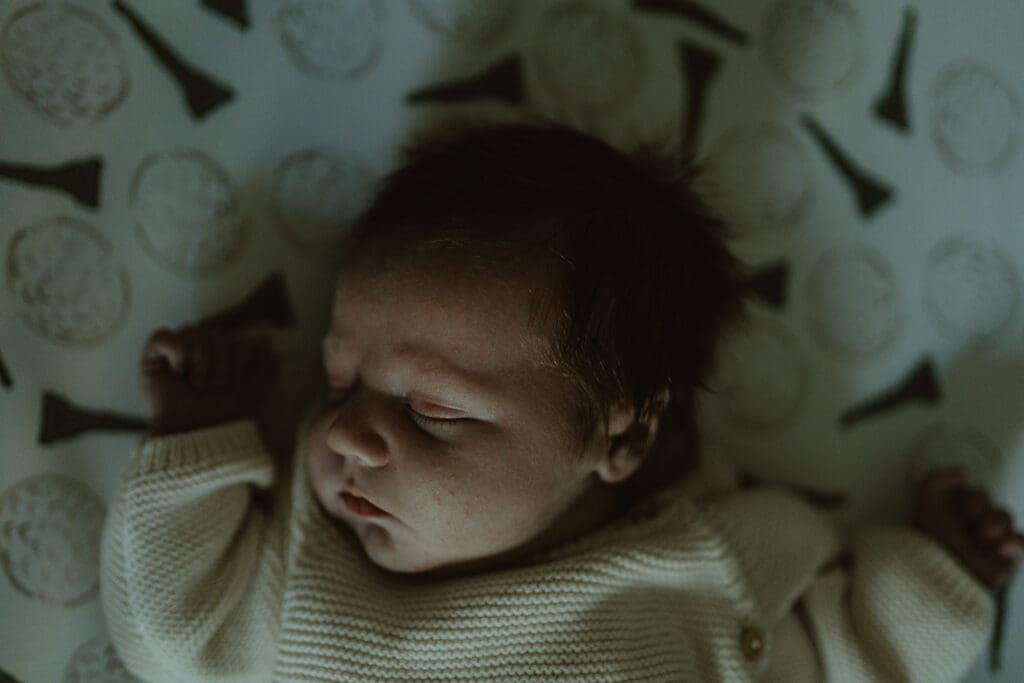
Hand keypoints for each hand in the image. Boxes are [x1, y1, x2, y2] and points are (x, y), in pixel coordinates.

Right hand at [140, 324, 277, 436]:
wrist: (199, 436)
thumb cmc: (227, 417)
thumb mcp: (257, 391)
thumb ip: (268, 365)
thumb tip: (264, 337)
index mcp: (223, 356)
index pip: (236, 339)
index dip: (239, 362)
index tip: (233, 387)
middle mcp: (200, 351)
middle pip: (216, 335)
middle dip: (220, 367)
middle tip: (212, 391)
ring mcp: (176, 353)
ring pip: (194, 333)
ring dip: (202, 365)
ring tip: (196, 387)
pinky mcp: (152, 358)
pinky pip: (164, 335)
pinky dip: (176, 351)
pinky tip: (179, 371)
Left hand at [912, 466, 1023, 589]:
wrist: (941, 580)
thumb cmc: (929, 544)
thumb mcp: (924, 507)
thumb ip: (935, 480)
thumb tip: (963, 470)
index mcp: (952, 510)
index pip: (973, 491)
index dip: (967, 499)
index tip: (956, 513)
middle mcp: (971, 522)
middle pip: (989, 501)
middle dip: (977, 511)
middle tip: (965, 527)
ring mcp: (989, 540)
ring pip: (1004, 516)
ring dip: (991, 526)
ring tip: (979, 541)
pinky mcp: (1005, 558)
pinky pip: (1021, 541)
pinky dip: (1014, 543)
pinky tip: (999, 549)